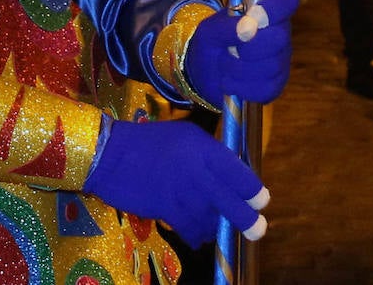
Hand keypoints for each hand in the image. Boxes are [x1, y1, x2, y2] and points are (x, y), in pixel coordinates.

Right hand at [84, 118, 267, 247]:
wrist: (110, 154)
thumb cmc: (147, 143)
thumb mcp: (183, 137)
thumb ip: (207, 155)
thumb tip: (230, 178)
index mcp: (204, 147)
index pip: (240, 173)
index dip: (253, 191)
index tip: (261, 201)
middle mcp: (198, 169)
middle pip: (234, 202)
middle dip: (248, 220)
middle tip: (257, 229)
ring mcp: (184, 191)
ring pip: (213, 220)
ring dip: (215, 226)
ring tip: (214, 228)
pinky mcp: (169, 209)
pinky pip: (193, 231)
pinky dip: (197, 236)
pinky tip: (197, 236)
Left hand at [183, 0, 297, 106]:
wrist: (204, 75)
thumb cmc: (210, 43)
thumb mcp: (210, 30)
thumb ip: (228, 26)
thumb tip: (248, 27)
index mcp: (265, 8)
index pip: (285, 0)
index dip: (274, 7)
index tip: (253, 15)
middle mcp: (279, 31)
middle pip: (279, 36)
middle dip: (248, 46)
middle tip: (229, 48)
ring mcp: (281, 59)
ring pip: (271, 65)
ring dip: (239, 68)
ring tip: (225, 64)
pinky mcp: (276, 84)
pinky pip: (266, 88)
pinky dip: (242, 86)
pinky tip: (231, 81)